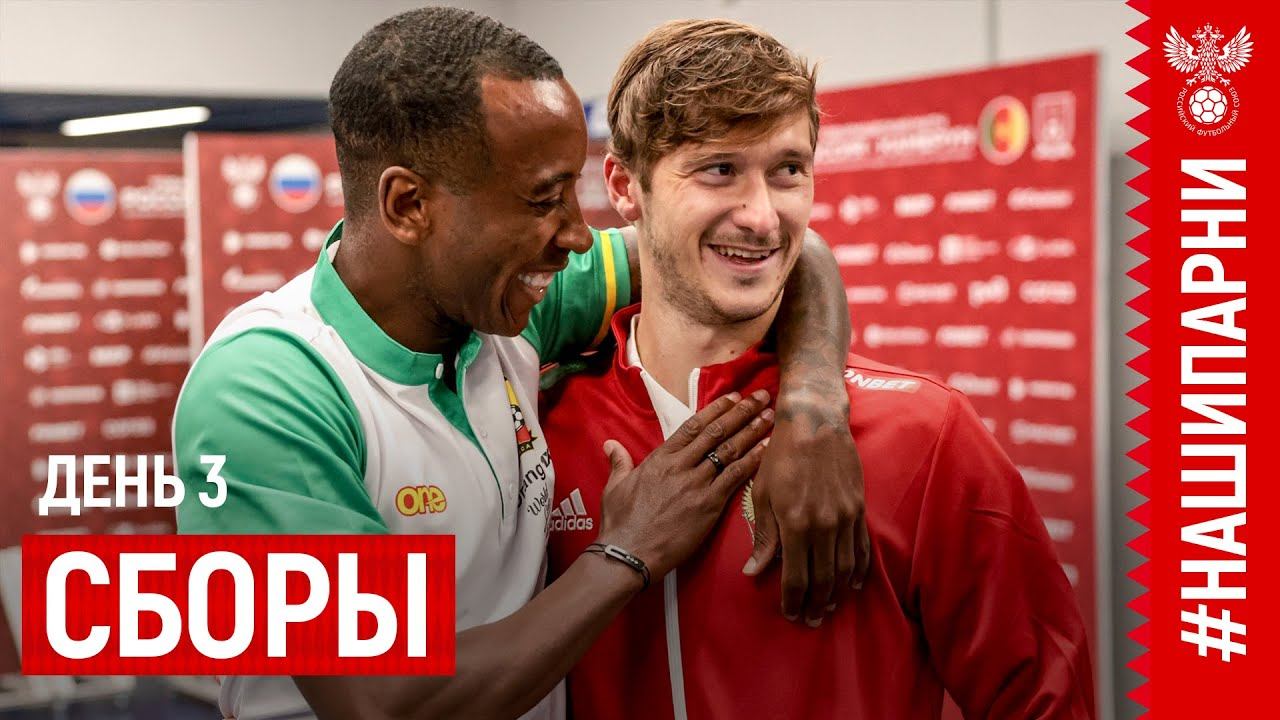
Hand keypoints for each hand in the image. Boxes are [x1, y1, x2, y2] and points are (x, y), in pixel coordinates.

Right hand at [595, 389, 772, 580]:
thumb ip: (619, 463)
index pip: (693, 426)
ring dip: (751, 431)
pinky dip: (752, 461)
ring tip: (769, 416)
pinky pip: (734, 477)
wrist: (629, 552)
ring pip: (729, 450)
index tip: (733, 396)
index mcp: (660, 458)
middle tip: (761, 397)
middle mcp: (680, 466)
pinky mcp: (708, 505)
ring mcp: (696, 484)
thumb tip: (611, 445)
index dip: (716, 409)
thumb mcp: (615, 487)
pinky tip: (766, 448)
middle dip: (741, 412)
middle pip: (716, 432)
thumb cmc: (620, 523)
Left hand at [743, 394, 868, 626]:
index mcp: (795, 524)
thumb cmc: (780, 456)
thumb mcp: (761, 494)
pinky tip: (853, 583)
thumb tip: (754, 572)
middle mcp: (824, 525)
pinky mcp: (858, 508)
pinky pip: (861, 547)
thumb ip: (763, 537)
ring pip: (845, 568)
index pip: (797, 577)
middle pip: (824, 579)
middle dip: (817, 604)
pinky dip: (859, 569)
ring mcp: (845, 517)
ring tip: (829, 607)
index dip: (794, 601)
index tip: (790, 614)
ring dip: (838, 592)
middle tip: (811, 620)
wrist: (814, 422)